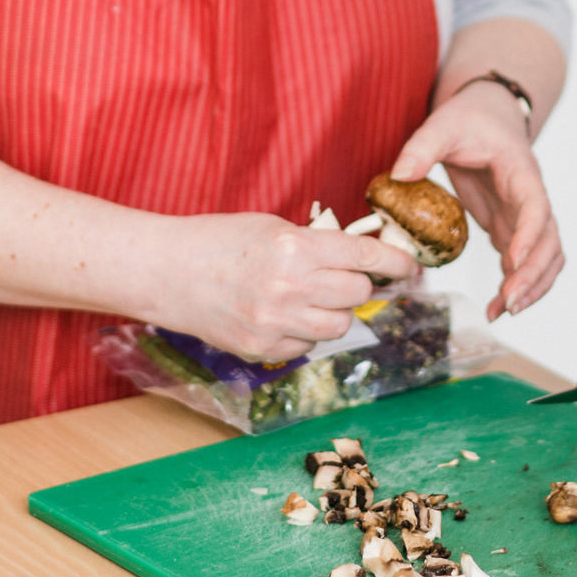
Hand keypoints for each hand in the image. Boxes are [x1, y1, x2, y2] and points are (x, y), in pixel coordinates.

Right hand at [147, 212, 420, 362]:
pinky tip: (281, 315)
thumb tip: (358, 258)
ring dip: (334, 312)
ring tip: (309, 297)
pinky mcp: (261, 350)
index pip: (364, 257)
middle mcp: (290, 288)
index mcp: (295, 248)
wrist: (165, 271)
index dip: (395, 262)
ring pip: (338, 326)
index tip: (411, 267)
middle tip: (338, 276)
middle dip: (354, 284)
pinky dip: (303, 333)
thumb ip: (315, 244)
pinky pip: (306, 347)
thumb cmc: (218, 241)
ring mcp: (275, 324)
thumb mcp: (272, 226)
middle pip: (356, 294)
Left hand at [391, 81, 562, 320]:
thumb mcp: (444, 124)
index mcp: (521, 172)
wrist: (488, 113)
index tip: (511, 261)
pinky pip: (526, 262)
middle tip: (509, 303)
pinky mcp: (510, 227)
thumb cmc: (471, 118)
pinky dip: (518, 285)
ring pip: (546, 257)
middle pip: (550, 242)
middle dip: (533, 275)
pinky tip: (498, 307)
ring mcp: (523, 216)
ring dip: (532, 286)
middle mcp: (530, 198)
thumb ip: (422, 147)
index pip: (536, 207)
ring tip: (503, 312)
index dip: (529, 236)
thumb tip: (400, 174)